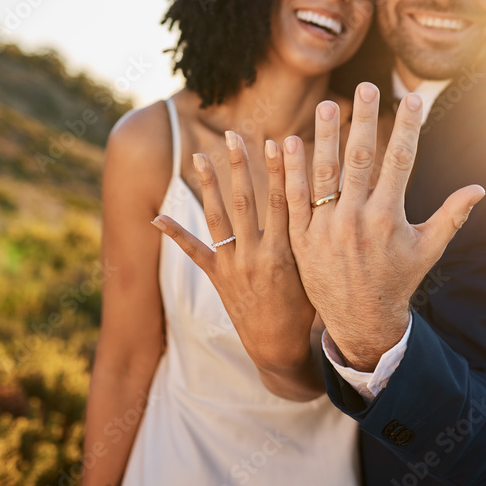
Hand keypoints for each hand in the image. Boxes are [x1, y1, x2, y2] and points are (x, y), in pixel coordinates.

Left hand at [151, 132, 316, 372]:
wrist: (280, 349)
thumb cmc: (307, 309)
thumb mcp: (317, 273)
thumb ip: (315, 240)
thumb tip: (328, 204)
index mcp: (284, 252)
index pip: (282, 202)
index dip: (279, 170)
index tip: (277, 142)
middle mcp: (255, 255)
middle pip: (246, 201)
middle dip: (239, 166)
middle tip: (233, 136)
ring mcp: (233, 266)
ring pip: (218, 218)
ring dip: (208, 185)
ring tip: (198, 157)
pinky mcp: (218, 277)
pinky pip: (193, 252)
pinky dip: (175, 234)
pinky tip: (157, 217)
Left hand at [282, 83, 484, 370]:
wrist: (360, 322)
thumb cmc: (398, 282)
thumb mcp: (427, 251)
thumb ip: (451, 216)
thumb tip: (479, 189)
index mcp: (388, 219)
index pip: (399, 162)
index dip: (406, 128)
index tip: (411, 98)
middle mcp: (356, 220)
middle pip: (360, 159)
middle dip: (364, 119)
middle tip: (365, 86)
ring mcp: (325, 228)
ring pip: (323, 173)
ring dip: (324, 136)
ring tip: (327, 104)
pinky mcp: (301, 238)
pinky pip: (295, 198)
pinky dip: (290, 170)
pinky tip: (287, 141)